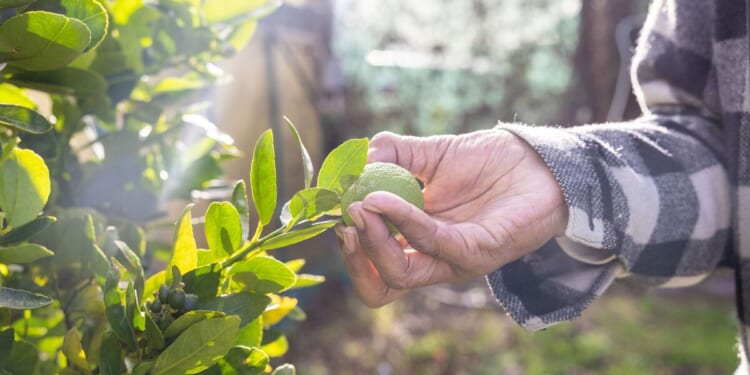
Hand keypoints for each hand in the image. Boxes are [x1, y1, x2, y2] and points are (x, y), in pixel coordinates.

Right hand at [335, 129, 567, 306]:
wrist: (538, 159)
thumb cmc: (488, 161)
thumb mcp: (430, 153)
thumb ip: (392, 155)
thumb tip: (354, 163)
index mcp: (418, 242)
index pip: (375, 269)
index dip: (351, 252)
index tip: (337, 214)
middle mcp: (434, 259)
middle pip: (381, 284)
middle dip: (356, 256)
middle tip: (345, 218)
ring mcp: (455, 259)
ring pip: (401, 274)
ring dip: (374, 240)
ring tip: (361, 205)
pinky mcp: (479, 251)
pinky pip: (433, 243)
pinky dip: (402, 221)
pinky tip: (384, 199)